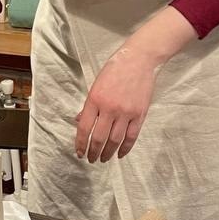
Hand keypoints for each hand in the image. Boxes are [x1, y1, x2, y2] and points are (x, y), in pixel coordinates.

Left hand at [75, 46, 155, 162]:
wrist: (138, 60)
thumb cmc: (114, 70)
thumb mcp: (96, 84)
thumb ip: (88, 105)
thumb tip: (79, 122)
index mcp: (95, 99)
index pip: (84, 128)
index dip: (80, 143)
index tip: (79, 152)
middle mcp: (109, 108)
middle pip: (99, 138)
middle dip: (93, 152)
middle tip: (90, 159)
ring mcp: (126, 112)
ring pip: (115, 140)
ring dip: (108, 153)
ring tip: (103, 159)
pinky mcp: (139, 114)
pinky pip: (131, 137)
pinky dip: (125, 148)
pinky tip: (119, 154)